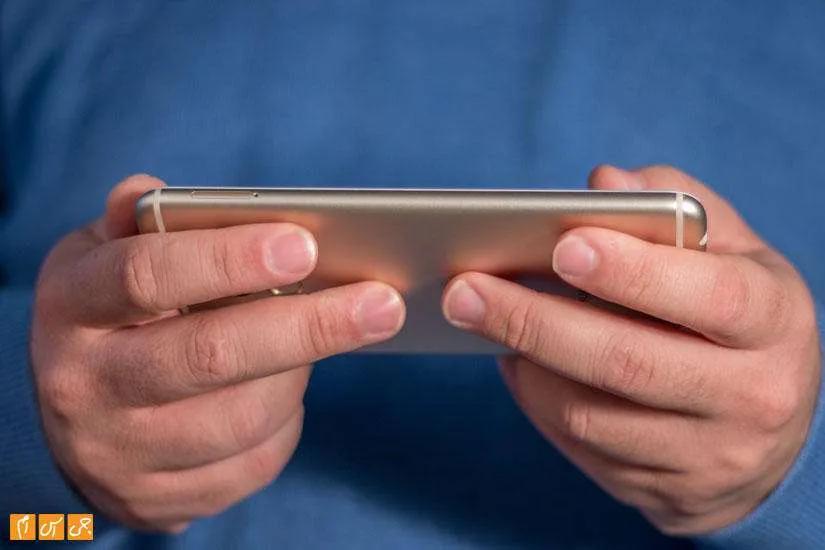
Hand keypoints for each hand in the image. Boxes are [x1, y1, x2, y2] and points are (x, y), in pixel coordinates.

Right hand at [31, 175, 404, 531]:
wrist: (74, 423)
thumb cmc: (113, 317)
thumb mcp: (105, 258)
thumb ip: (135, 225)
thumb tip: (153, 191)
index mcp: (72, 305)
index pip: (146, 276)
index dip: (228, 260)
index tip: (306, 246)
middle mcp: (83, 385)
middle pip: (209, 355)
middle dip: (309, 327)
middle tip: (383, 304)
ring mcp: (117, 453)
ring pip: (242, 418)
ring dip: (300, 373)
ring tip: (322, 338)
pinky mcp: (156, 501)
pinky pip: (252, 464)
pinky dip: (287, 422)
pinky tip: (286, 389)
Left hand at [442, 165, 821, 533]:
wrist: (770, 433)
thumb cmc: (736, 318)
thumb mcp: (734, 254)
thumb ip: (675, 207)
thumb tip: (603, 181)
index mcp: (774, 321)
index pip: (710, 296)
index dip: (634, 272)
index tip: (563, 245)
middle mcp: (750, 396)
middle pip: (629, 362)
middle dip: (535, 321)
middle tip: (464, 288)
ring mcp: (705, 455)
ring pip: (591, 414)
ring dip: (523, 360)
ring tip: (475, 315)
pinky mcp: (663, 492)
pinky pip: (581, 447)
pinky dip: (534, 399)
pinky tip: (511, 359)